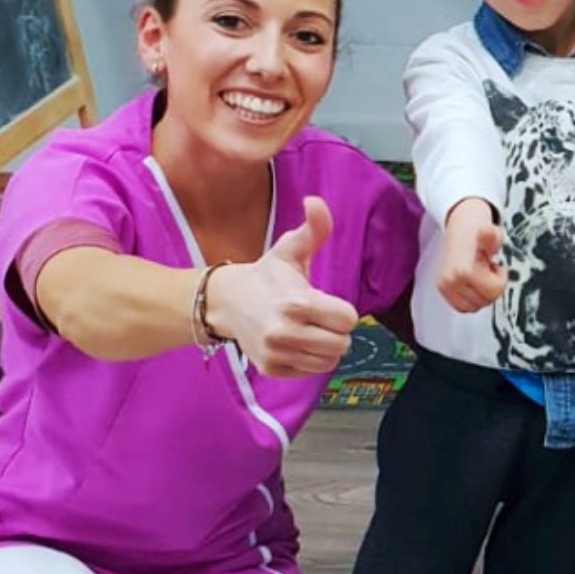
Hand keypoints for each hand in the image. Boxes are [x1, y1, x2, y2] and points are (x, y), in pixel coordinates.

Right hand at [207, 196, 359, 377]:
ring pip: (329, 361)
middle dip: (336, 330)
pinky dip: (308, 360)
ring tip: (309, 330)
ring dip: (325, 347)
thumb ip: (313, 228)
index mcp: (296, 303)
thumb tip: (315, 201)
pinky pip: (310, 372)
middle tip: (319, 318)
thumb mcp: (290, 250)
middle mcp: (285, 332)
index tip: (326, 303)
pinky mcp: (271, 369)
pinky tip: (295, 342)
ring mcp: (276, 353)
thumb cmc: (267, 276)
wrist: (226, 302)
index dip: (342, 311)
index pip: (348, 320)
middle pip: (342, 343)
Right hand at [437, 198, 505, 312]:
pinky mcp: (443, 289)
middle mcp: (452, 281)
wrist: (460, 228)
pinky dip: (472, 298)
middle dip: (491, 287)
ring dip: (482, 293)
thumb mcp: (492, 234)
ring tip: (481, 275)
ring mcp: (445, 286)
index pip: (493, 292)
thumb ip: (492, 236)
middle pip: (484, 301)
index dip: (500, 279)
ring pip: (473, 307)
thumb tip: (486, 231)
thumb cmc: (477, 231)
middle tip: (489, 270)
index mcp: (464, 270)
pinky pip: (462, 306)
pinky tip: (475, 282)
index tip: (497, 267)